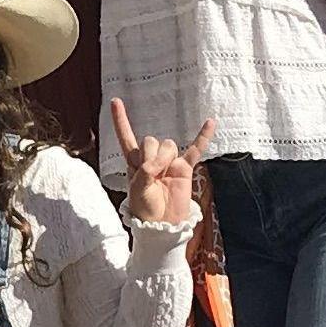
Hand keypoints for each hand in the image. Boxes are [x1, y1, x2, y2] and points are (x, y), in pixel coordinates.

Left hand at [112, 101, 213, 230]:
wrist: (163, 225)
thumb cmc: (145, 209)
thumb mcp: (137, 188)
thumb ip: (146, 169)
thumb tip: (162, 160)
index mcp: (134, 162)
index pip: (126, 136)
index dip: (120, 119)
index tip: (115, 101)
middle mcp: (151, 159)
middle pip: (150, 140)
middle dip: (150, 156)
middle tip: (152, 175)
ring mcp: (169, 162)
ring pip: (167, 144)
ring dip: (164, 158)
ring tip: (164, 176)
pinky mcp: (185, 168)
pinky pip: (195, 149)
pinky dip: (203, 136)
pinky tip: (210, 122)